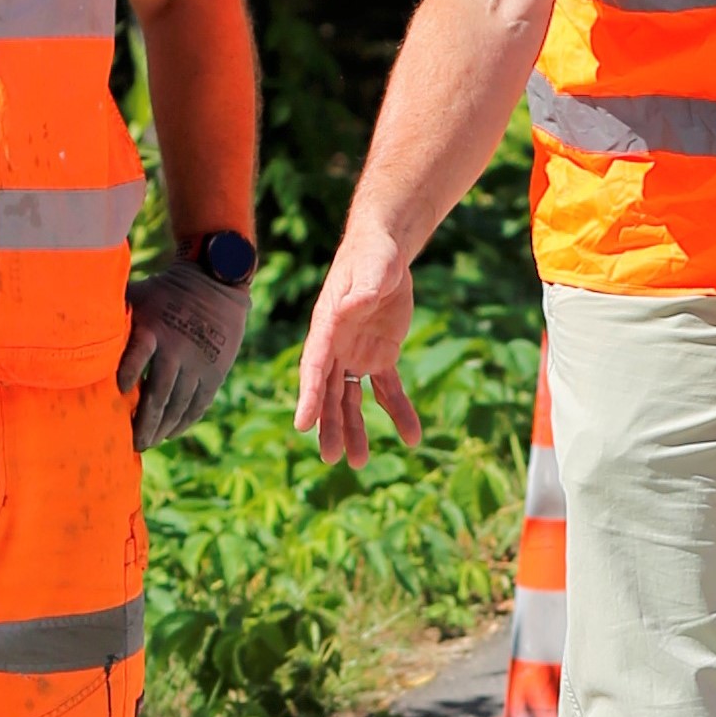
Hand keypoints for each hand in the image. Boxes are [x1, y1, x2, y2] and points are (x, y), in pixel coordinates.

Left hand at [118, 251, 251, 450]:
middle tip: (131, 445)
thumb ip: (111, 311)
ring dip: (162, 428)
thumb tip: (69, 321)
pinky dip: (184, 422)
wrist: (214, 284)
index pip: (137, 356)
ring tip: (148, 443)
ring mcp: (197, 363)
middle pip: (158, 394)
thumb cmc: (164, 292)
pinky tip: (170, 434)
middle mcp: (176, 349)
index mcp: (152, 329)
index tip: (118, 393)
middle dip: (144, 423)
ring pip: (178, 405)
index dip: (127, 375)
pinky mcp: (214, 372)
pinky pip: (198, 404)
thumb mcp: (137, 295)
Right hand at [294, 223, 424, 474]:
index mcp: (327, 328)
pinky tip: (411, 436)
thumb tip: (353, 307)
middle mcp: (336, 348)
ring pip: (352, 400)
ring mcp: (356, 355)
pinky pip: (388, 390)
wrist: (385, 253)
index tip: (304, 426)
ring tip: (359, 462)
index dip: (309, 397)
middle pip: (329, 393)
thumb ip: (363, 289)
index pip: (313, 368)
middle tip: (331, 458)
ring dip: (356, 429)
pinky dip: (399, 413)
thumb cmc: (373, 257)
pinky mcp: (380, 357)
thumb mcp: (372, 270)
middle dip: (330, 426)